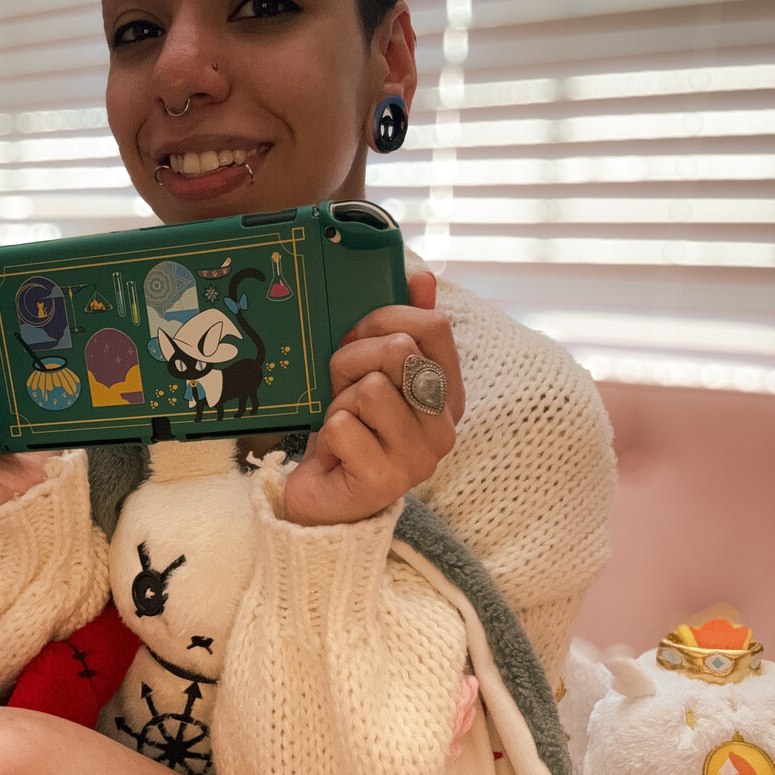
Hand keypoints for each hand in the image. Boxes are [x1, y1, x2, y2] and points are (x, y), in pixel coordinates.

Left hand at [283, 272, 463, 526]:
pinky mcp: (383, 481)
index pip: (434, 327)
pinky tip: (336, 452)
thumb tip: (422, 276)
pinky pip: (342, 425)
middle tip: (341, 387)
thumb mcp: (375, 373)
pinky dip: (327, 433)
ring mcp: (417, 458)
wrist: (325, 498)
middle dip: (353, 359)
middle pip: (399, 351)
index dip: (385, 318)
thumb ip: (404, 328)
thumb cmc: (353, 430)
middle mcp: (443, 427)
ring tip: (343, 423)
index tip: (356, 336)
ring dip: (340, 402)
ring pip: (368, 389)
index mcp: (449, 395)